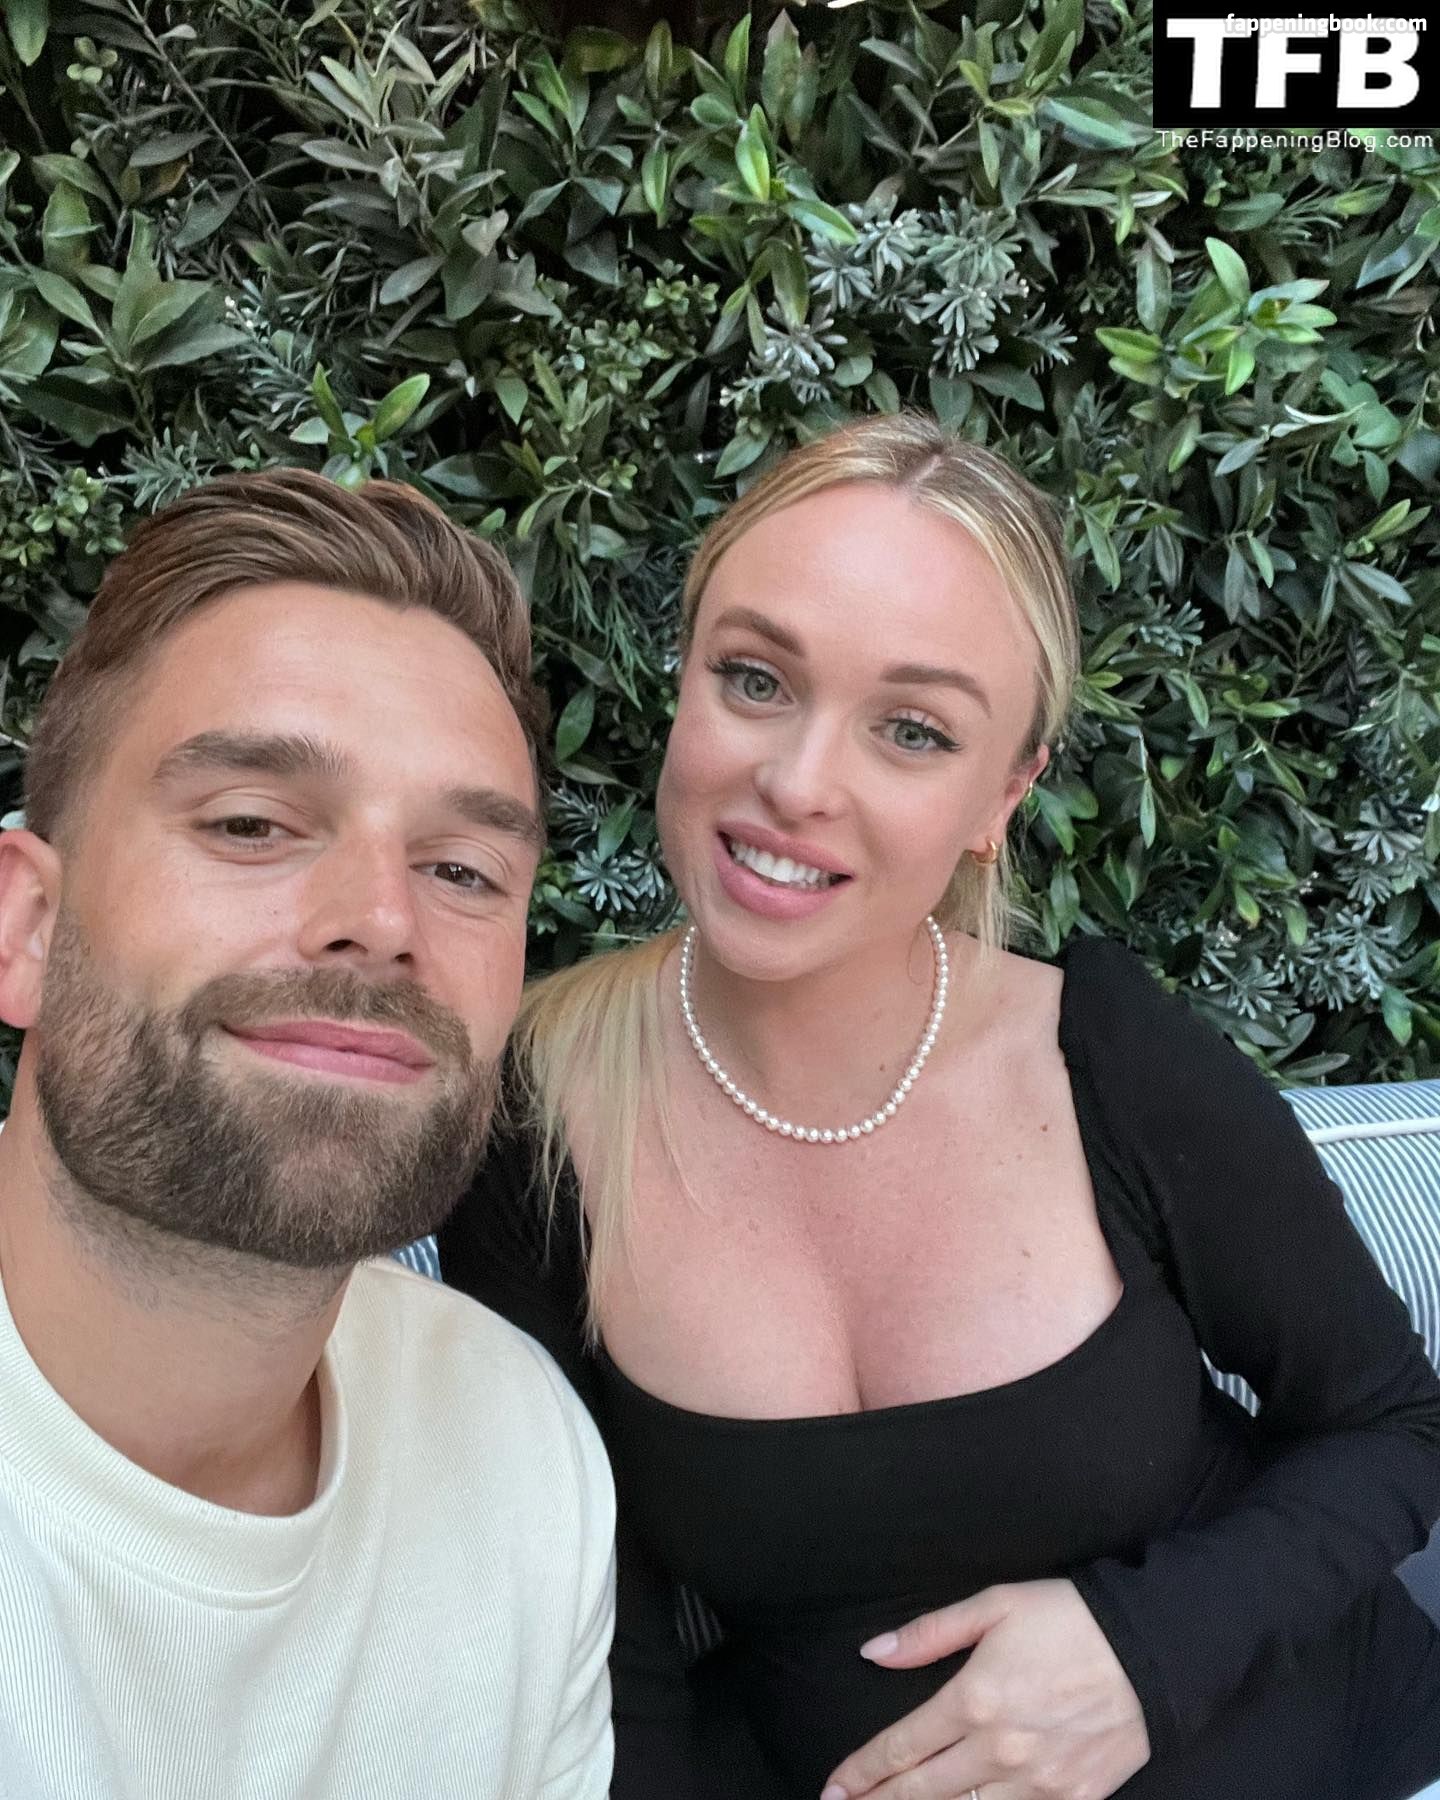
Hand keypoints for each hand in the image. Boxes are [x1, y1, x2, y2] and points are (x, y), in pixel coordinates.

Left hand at [819, 1579, 1149, 1799]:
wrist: (1153, 1649)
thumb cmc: (1070, 1618)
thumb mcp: (994, 1605)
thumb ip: (929, 1634)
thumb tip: (873, 1653)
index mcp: (974, 1700)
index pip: (901, 1748)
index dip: (861, 1772)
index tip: (833, 1788)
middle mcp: (1001, 1752)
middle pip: (924, 1794)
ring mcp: (1040, 1785)